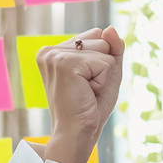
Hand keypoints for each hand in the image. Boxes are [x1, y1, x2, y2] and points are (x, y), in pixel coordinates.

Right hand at [39, 27, 124, 162]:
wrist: (77, 134)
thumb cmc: (89, 108)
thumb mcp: (107, 74)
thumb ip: (113, 49)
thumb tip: (109, 28)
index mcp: (53, 51)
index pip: (96, 35)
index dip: (101, 62)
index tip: (85, 83)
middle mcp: (49, 50)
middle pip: (101, 38)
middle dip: (103, 67)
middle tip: (86, 90)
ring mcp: (55, 55)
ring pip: (104, 49)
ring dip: (103, 75)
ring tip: (85, 92)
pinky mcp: (65, 63)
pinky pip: (105, 62)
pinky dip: (102, 81)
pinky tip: (86, 93)